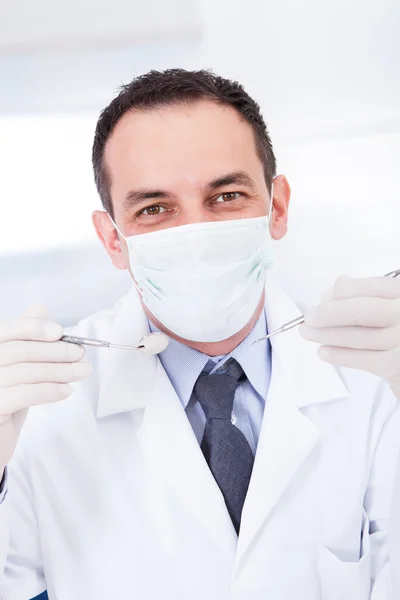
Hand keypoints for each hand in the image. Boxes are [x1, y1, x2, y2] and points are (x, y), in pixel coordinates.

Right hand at [0, 306, 91, 474]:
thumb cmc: (7, 402)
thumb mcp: (17, 368)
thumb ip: (25, 340)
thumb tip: (39, 309)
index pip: (9, 331)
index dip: (35, 328)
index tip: (60, 332)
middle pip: (21, 351)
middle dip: (56, 351)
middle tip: (81, 355)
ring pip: (26, 372)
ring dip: (60, 370)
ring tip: (82, 372)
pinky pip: (25, 394)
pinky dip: (51, 390)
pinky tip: (67, 391)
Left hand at [299, 275, 399, 398]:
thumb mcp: (395, 303)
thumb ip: (376, 293)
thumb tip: (339, 285)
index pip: (372, 287)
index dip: (343, 291)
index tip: (324, 297)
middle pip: (362, 311)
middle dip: (329, 314)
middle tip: (309, 317)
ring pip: (360, 336)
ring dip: (328, 335)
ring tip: (308, 333)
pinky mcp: (398, 365)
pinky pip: (365, 360)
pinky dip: (341, 356)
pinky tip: (324, 352)